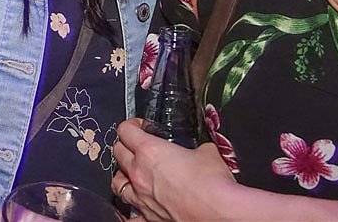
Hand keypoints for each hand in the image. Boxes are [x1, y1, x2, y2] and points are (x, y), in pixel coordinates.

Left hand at [112, 118, 236, 221]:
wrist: (220, 213)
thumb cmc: (212, 185)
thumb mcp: (208, 151)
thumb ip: (198, 146)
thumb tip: (201, 148)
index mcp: (150, 151)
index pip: (126, 130)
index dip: (131, 124)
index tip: (138, 126)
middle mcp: (140, 174)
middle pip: (117, 153)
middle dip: (124, 146)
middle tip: (135, 145)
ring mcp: (141, 198)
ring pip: (117, 182)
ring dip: (123, 174)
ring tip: (132, 173)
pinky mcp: (148, 218)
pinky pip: (130, 214)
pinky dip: (132, 208)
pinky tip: (139, 205)